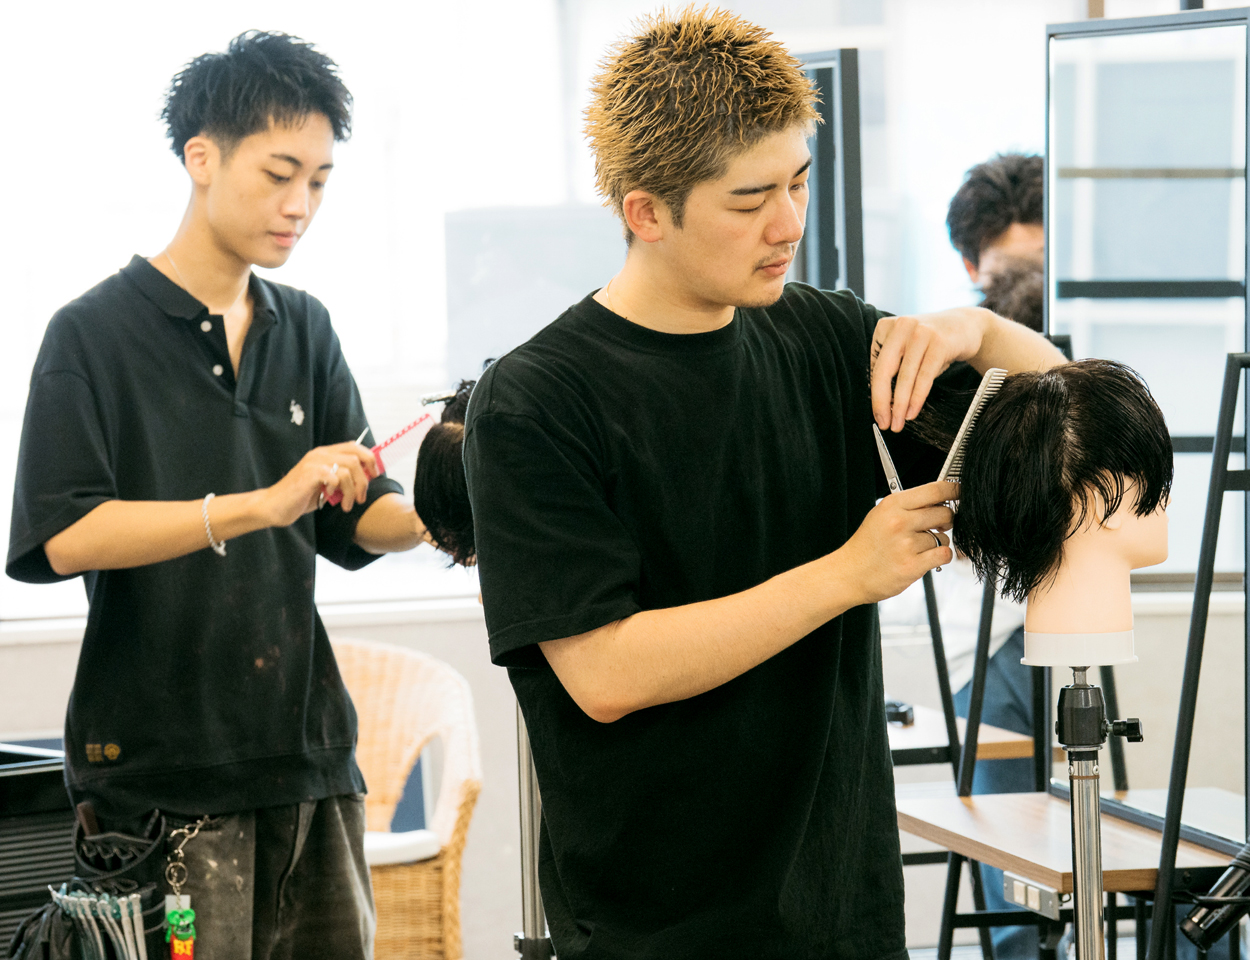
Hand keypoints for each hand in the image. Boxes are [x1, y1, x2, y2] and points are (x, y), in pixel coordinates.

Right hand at [261, 442, 378, 526]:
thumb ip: (342, 479)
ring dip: (352, 491)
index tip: (375, 475)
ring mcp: (314, 462)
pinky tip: (329, 498)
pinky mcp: (309, 474)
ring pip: (348, 470)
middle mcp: (320, 454)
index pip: (355, 447)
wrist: (274, 506)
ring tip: (346, 505)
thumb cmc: (301, 497)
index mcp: (325, 454)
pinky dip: (337, 490)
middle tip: (361, 497)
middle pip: (356, 457)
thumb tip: (366, 479)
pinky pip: (335, 477)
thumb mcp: (326, 486)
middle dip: (364, 479)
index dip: (370, 459)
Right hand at [833, 481, 956, 604]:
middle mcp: (899, 522)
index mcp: (892, 505)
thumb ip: (908, 507)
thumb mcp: (881, 515)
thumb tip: (941, 501)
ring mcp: (906, 544)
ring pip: (943, 537)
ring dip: (936, 543)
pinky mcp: (912, 565)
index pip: (935, 490)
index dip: (954, 490)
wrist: (849, 573)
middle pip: (945, 513)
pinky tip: (926, 558)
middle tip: (937, 526)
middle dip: (946, 521)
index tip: (961, 492)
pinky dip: (940, 557)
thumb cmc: (866, 546)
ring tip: (917, 548)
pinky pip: (943, 555)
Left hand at [870, 309, 986, 430]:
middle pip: (884, 371)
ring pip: (905, 376)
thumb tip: (881, 403)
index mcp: (886, 328)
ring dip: (901, 405)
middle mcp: (901, 327)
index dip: (875, 395)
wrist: (967, 324)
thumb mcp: (907, 348)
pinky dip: (917, 397)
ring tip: (899, 422)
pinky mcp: (939, 342)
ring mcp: (920, 333)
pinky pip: (924, 376)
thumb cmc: (932, 342)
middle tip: (885, 424)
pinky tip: (913, 411)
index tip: (879, 416)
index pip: (876, 367)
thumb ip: (892, 367)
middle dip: (882, 402)